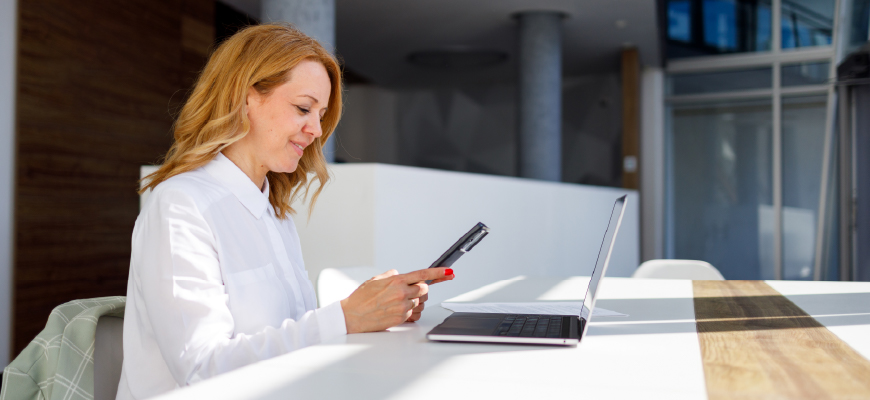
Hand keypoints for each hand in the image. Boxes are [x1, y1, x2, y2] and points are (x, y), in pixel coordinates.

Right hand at [340, 267, 454, 332]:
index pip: (422, 274)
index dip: (438, 273)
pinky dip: (409, 310)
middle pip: (424, 289)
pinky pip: (414, 313)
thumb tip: (401, 275)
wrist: (352, 316)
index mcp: (396, 281)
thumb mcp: (375, 280)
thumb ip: (391, 275)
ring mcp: (403, 306)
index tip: (449, 271)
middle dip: (421, 289)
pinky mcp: (402, 318)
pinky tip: (398, 309)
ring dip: (414, 300)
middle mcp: (401, 293)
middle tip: (410, 290)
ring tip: (398, 301)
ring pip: (420, 302)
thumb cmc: (361, 298)